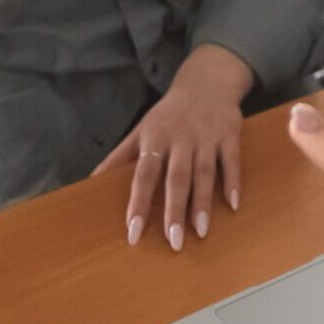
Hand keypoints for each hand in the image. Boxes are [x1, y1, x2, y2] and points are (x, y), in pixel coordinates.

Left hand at [93, 45, 251, 250]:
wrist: (206, 81)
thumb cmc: (168, 114)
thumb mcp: (141, 130)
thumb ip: (119, 157)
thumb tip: (90, 181)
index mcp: (155, 138)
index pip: (144, 174)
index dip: (138, 202)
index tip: (133, 232)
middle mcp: (181, 138)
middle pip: (177, 178)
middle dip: (175, 210)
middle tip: (174, 242)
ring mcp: (207, 136)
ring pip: (205, 173)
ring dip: (203, 203)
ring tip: (200, 232)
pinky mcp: (229, 135)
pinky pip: (232, 162)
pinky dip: (233, 183)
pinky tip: (232, 206)